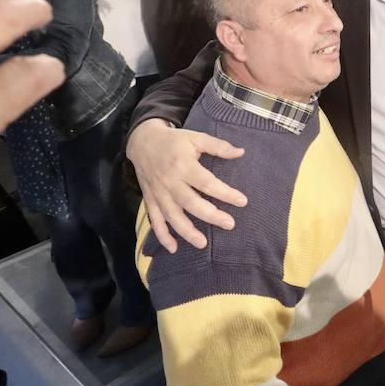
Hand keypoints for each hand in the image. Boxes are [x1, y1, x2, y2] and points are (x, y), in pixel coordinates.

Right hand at [125, 118, 246, 252]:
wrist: (142, 141)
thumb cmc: (174, 140)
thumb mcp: (196, 137)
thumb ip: (218, 146)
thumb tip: (241, 152)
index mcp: (183, 165)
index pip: (207, 183)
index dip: (225, 193)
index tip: (242, 201)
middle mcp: (170, 181)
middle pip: (191, 203)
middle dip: (210, 216)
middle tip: (229, 224)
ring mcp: (158, 193)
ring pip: (172, 216)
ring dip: (186, 232)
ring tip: (203, 244)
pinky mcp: (150, 199)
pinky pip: (155, 220)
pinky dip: (162, 235)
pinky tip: (173, 248)